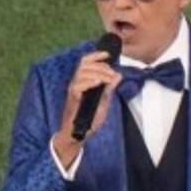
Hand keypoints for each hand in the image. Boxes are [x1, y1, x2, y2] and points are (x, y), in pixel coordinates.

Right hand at [53, 50, 121, 166]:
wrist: (77, 135)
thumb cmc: (87, 120)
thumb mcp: (103, 102)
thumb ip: (109, 89)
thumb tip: (118, 76)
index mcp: (83, 82)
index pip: (86, 62)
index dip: (96, 55)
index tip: (107, 54)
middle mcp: (76, 84)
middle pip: (85, 65)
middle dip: (102, 66)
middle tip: (112, 75)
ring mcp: (73, 91)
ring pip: (82, 73)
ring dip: (98, 73)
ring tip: (107, 80)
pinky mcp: (72, 100)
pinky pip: (78, 86)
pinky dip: (89, 82)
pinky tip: (98, 83)